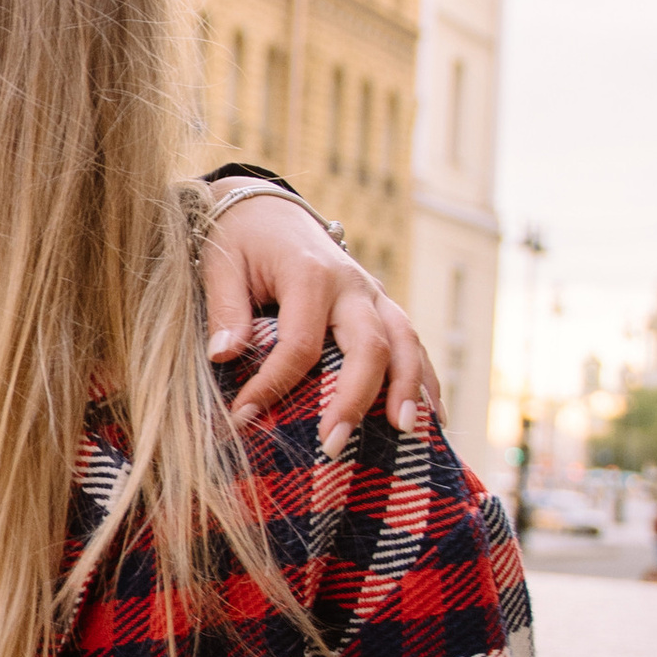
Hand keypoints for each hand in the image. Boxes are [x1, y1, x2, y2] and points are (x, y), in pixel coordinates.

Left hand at [202, 192, 438, 443]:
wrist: (269, 211)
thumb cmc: (241, 242)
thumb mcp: (221, 266)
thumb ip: (225, 310)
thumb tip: (224, 357)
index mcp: (310, 274)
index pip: (300, 343)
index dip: (273, 384)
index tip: (243, 416)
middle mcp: (352, 285)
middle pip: (370, 345)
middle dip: (355, 399)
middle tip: (332, 445)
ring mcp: (374, 295)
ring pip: (405, 343)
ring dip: (407, 389)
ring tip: (404, 433)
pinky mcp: (382, 306)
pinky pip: (414, 344)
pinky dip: (425, 380)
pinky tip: (435, 420)